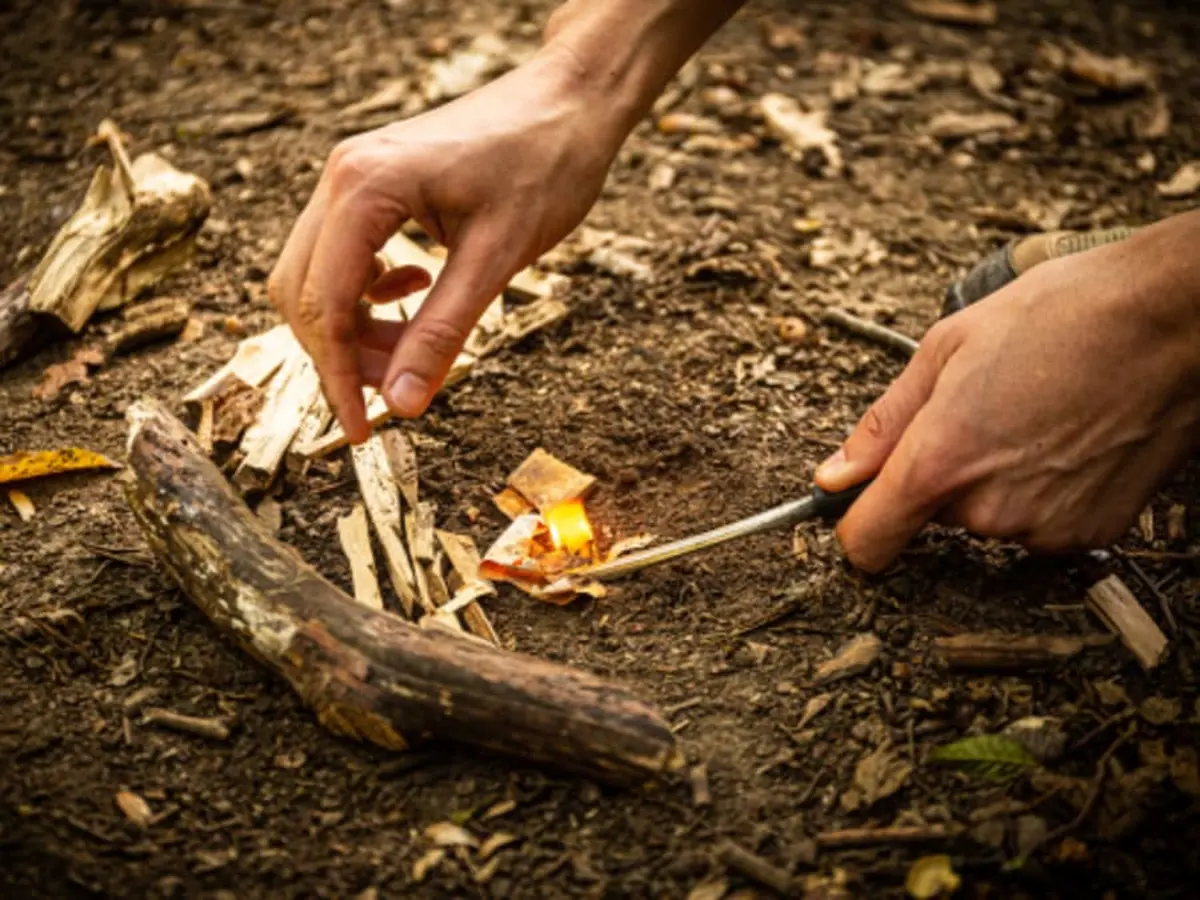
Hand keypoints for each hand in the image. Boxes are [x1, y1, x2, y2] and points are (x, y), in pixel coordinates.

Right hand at [268, 47, 622, 443]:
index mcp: (364, 188)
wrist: (570, 98)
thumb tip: (403, 404)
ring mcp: (353, 176)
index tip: (363, 430)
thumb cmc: (545, 163)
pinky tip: (417, 289)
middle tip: (399, 393)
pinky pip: (344, 253)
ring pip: (319, 276)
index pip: (324, 305)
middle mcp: (343, 177)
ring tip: (415, 347)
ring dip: (358, 325)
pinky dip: (370, 290)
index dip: (339, 377)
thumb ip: (443, 332)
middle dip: (344, 354)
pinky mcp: (374, 183)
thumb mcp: (497, 258)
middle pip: (304, 293)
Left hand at [814, 212, 1199, 571]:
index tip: (862, 504)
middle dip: (943, 473)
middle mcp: (989, 510)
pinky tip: (1068, 440)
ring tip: (1034, 417)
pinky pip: (1038, 524)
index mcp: (941, 462)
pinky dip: (1043, 492)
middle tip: (983, 411)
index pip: (867, 542)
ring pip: (987, 518)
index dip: (857, 523)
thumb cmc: (1063, 316)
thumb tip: (834, 476)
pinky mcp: (1090, 535)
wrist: (1173, 319)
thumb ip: (882, 425)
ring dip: (996, 481)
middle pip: (932, 517)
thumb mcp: (946, 348)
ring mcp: (1044, 528)